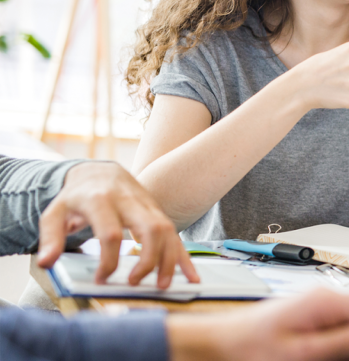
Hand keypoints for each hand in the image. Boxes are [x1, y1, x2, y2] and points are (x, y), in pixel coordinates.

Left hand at [36, 162, 198, 288]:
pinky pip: (176, 233)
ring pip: (168, 230)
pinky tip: (191, 275)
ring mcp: (147, 205)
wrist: (100, 173)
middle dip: (148, 259)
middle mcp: (129, 200)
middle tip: (134, 282)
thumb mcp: (55, 213)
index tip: (101, 278)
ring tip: (162, 284)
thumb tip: (48, 262)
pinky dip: (184, 256)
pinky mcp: (158, 212)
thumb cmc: (76, 197)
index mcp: (101, 200)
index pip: (110, 233)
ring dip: (169, 259)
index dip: (108, 260)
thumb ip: (50, 237)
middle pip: (150, 229)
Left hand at [167, 290, 348, 360]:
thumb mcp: (299, 353)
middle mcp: (324, 298)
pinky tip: (329, 358)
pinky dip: (341, 345)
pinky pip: (339, 328)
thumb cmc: (248, 349)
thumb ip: (339, 343)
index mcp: (325, 301)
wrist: (218, 344)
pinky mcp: (310, 317)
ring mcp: (318, 306)